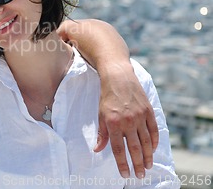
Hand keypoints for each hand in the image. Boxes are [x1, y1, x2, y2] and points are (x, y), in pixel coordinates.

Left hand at [94, 62, 158, 178]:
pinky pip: (154, 130)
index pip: (119, 149)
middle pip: (135, 148)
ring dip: (148, 156)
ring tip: (148, 166)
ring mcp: (140, 116)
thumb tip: (97, 150)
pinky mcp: (149, 111)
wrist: (118, 77)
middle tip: (140, 175)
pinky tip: (153, 150)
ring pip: (146, 141)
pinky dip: (155, 141)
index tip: (125, 174)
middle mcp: (128, 121)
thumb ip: (101, 134)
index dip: (123, 163)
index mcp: (113, 123)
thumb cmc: (107, 97)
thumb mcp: (100, 115)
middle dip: (138, 164)